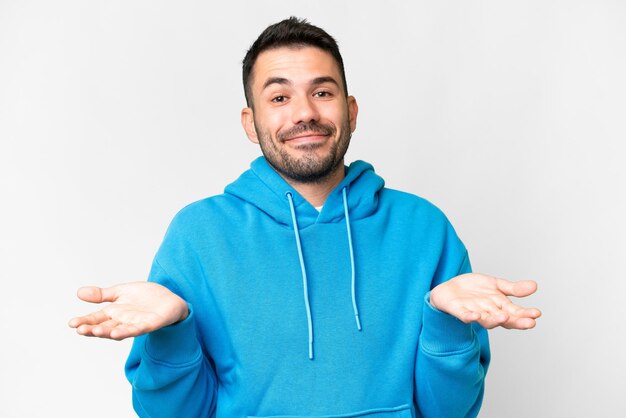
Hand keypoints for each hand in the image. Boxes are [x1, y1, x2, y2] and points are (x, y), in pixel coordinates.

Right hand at [68, 282, 188, 339]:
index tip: (71, 323)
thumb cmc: (144, 297)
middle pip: (105, 327)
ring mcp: (135, 324)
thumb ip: (101, 294)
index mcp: (114, 313)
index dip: (84, 321)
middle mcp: (123, 321)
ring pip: (119, 331)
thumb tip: (79, 292)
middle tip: (80, 329)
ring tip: (96, 331)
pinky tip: (118, 332)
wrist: (168, 298)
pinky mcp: (150, 324)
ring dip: (108, 332)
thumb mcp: (121, 292)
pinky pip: (137, 329)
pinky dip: (128, 331)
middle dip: (92, 329)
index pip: (95, 318)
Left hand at [430, 273, 540, 329]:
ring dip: (495, 319)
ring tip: (504, 316)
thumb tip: (535, 286)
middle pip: (505, 320)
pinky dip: (470, 317)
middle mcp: (489, 313)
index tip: (537, 313)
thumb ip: (513, 288)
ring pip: (486, 320)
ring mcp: (475, 313)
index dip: (526, 314)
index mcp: (500, 307)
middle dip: (517, 321)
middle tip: (530, 323)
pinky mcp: (459, 311)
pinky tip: (475, 316)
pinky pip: (465, 316)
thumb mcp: (496, 285)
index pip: (516, 313)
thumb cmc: (474, 290)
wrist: (450, 289)